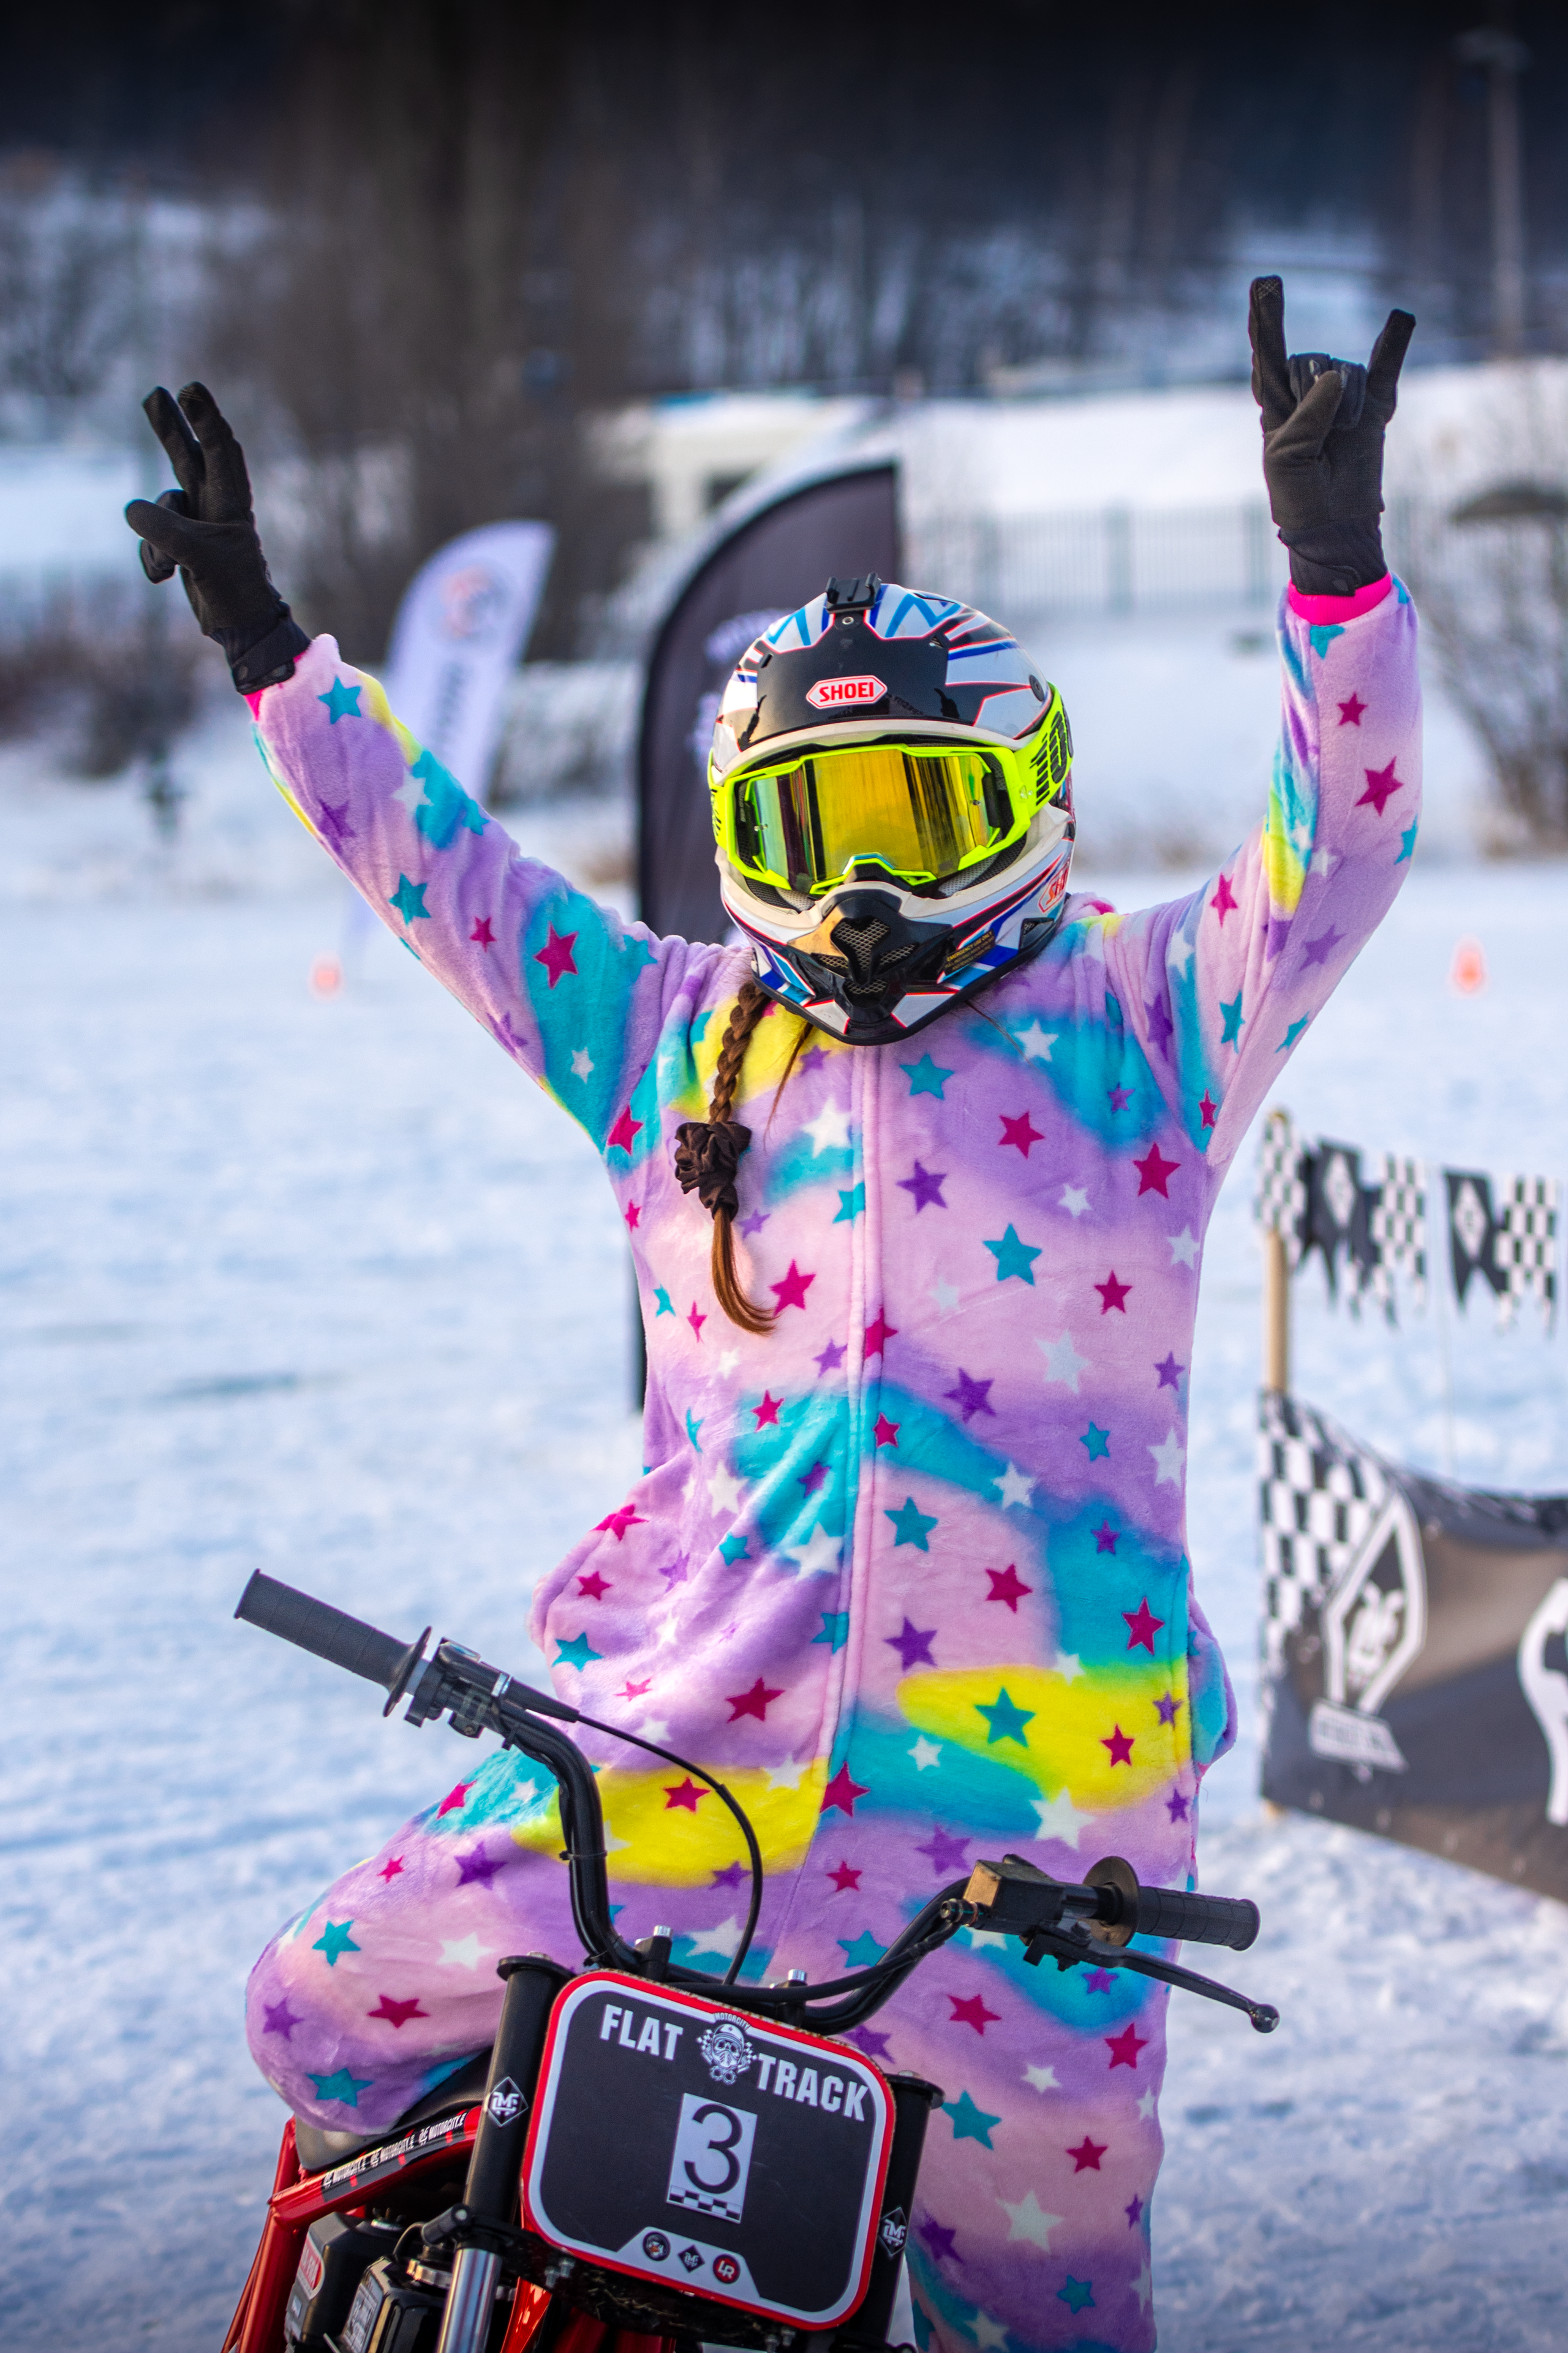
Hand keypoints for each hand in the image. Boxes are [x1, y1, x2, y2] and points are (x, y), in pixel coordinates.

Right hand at [125, 382, 306, 690]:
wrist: (240, 627)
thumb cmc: (234, 589)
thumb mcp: (199, 556)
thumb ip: (165, 529)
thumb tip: (132, 509)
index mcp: (230, 501)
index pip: (219, 450)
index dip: (205, 418)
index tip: (191, 389)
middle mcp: (213, 505)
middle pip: (186, 456)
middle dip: (169, 427)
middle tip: (154, 393)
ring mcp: (194, 523)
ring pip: (159, 507)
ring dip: (155, 540)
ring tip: (171, 567)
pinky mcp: (178, 543)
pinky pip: (149, 539)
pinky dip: (152, 558)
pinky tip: (166, 577)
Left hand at [1248, 277, 1414, 595]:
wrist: (1335, 526)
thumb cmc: (1298, 496)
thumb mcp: (1286, 460)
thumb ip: (1305, 417)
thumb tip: (1338, 378)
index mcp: (1275, 404)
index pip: (1267, 354)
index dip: (1265, 320)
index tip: (1265, 283)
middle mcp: (1308, 392)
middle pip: (1310, 365)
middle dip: (1315, 398)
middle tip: (1317, 442)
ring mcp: (1343, 395)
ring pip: (1345, 375)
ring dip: (1345, 411)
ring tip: (1340, 444)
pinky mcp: (1375, 405)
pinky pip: (1386, 366)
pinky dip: (1394, 343)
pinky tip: (1401, 318)